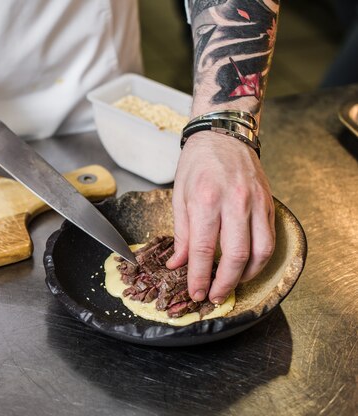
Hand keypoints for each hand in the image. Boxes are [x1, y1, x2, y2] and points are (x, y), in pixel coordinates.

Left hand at [166, 131, 274, 303]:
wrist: (223, 134)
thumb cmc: (196, 164)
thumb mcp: (179, 196)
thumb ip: (181, 234)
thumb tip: (178, 265)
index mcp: (206, 200)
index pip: (202, 250)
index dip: (198, 277)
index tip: (195, 293)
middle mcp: (234, 202)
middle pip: (236, 256)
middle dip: (224, 283)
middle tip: (214, 296)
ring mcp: (255, 202)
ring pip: (260, 252)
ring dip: (246, 276)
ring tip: (231, 285)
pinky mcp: (268, 203)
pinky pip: (269, 239)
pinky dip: (260, 259)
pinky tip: (246, 267)